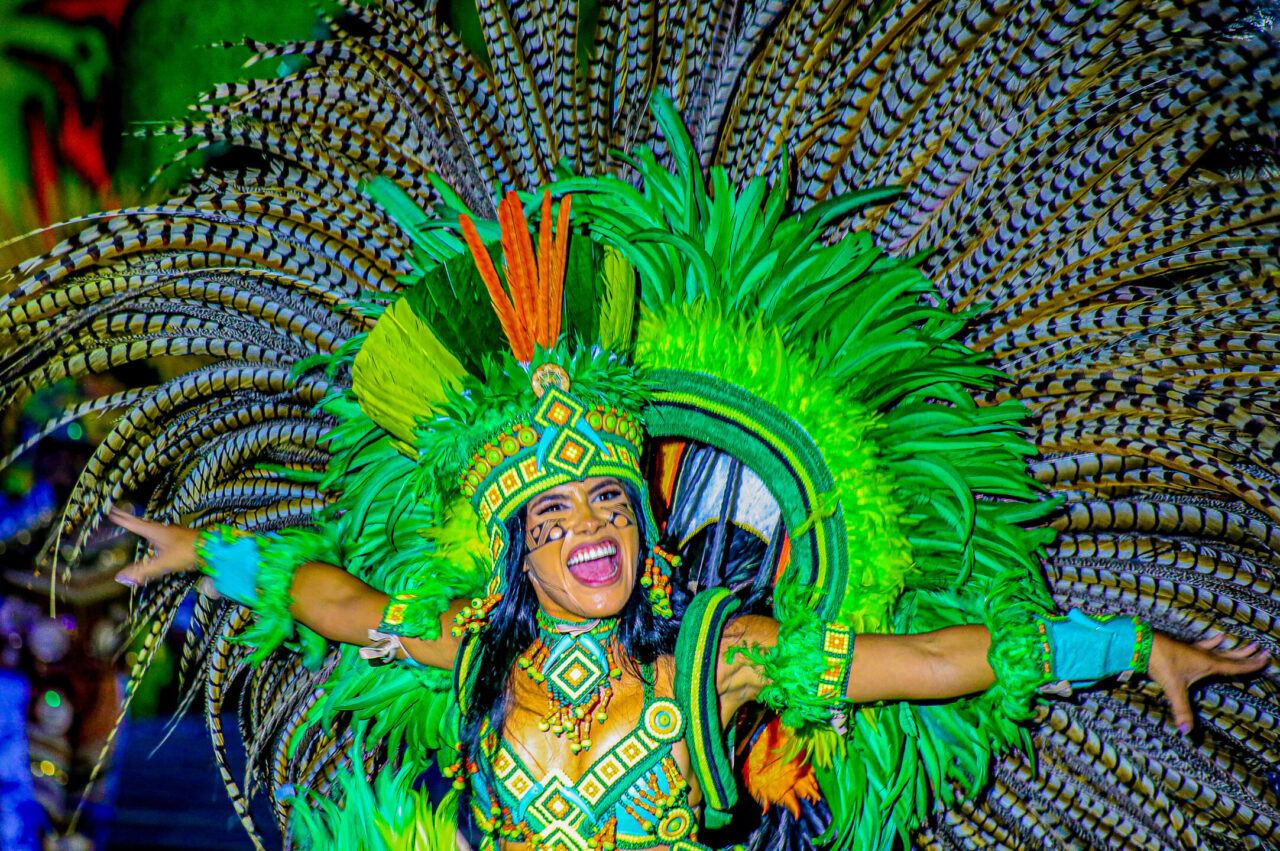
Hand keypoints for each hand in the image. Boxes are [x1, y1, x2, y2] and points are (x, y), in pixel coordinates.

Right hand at [109, 507, 200, 587]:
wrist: (214, 548)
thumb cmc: (188, 551)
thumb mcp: (163, 563)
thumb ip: (143, 571)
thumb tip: (121, 577)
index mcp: (156, 531)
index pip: (134, 523)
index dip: (122, 518)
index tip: (111, 510)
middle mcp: (164, 530)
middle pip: (143, 524)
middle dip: (131, 520)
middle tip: (120, 514)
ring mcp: (173, 533)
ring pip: (154, 530)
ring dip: (144, 527)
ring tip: (136, 526)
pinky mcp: (181, 539)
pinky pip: (162, 537)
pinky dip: (154, 537)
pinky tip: (157, 542)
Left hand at [1147, 632, 1269, 733]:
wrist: (1143, 642)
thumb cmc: (1161, 663)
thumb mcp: (1174, 688)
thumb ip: (1182, 710)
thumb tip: (1187, 731)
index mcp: (1208, 664)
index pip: (1234, 666)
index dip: (1250, 665)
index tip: (1266, 660)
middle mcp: (1204, 655)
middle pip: (1230, 656)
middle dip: (1247, 655)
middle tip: (1263, 650)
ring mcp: (1193, 649)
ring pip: (1219, 649)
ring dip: (1233, 649)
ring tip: (1247, 644)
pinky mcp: (1183, 646)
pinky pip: (1203, 645)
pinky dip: (1212, 642)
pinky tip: (1218, 637)